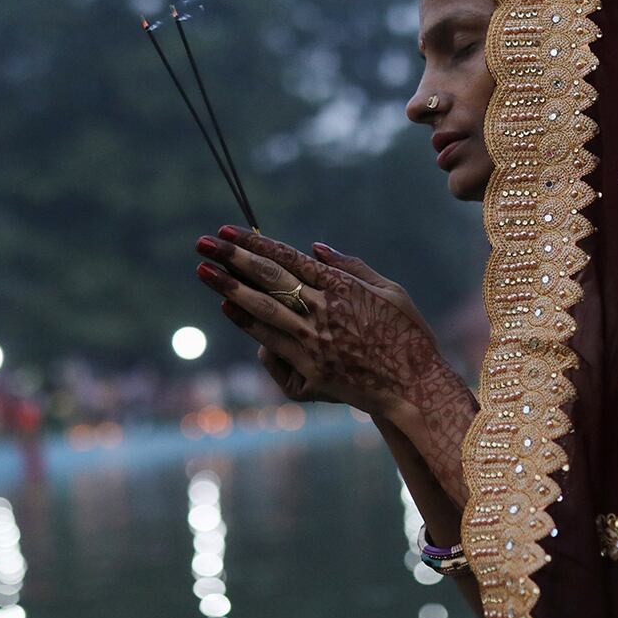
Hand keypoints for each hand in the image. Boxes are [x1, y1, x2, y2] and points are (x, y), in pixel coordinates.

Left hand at [193, 227, 450, 419]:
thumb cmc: (408, 336)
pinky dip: (248, 323)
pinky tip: (228, 308)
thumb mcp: (390, 291)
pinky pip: (271, 343)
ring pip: (264, 310)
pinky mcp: (310, 369)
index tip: (229, 231)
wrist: (414, 387)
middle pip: (270, 280)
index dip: (256, 244)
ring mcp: (315, 342)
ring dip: (230, 289)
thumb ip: (352, 267)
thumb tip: (315, 248)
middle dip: (234, 259)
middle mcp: (326, 312)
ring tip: (203, 271)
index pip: (290, 260)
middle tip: (203, 243)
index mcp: (345, 288)